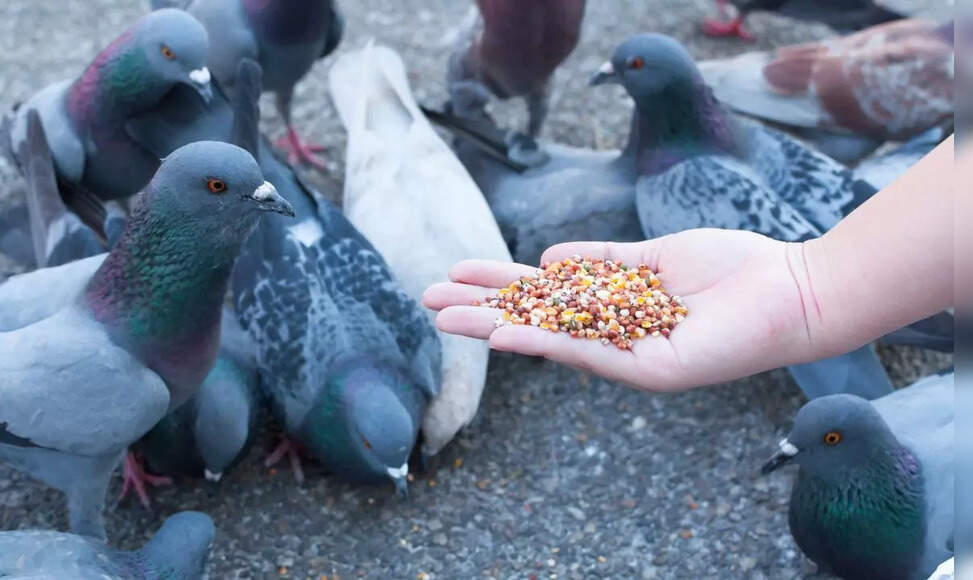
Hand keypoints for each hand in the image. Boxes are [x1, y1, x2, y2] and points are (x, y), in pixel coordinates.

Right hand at [422, 229, 814, 391]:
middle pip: (534, 317)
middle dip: (480, 307)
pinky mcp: (651, 369)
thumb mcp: (653, 257)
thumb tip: (547, 261)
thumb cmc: (732, 268)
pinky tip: (505, 332)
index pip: (543, 293)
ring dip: (494, 326)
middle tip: (426, 298)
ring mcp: (628, 355)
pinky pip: (590, 353)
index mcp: (612, 305)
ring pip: (550, 338)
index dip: (498, 282)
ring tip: (442, 316)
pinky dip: (546, 342)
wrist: (792, 289)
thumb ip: (602, 261)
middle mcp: (613, 334)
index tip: (457, 270)